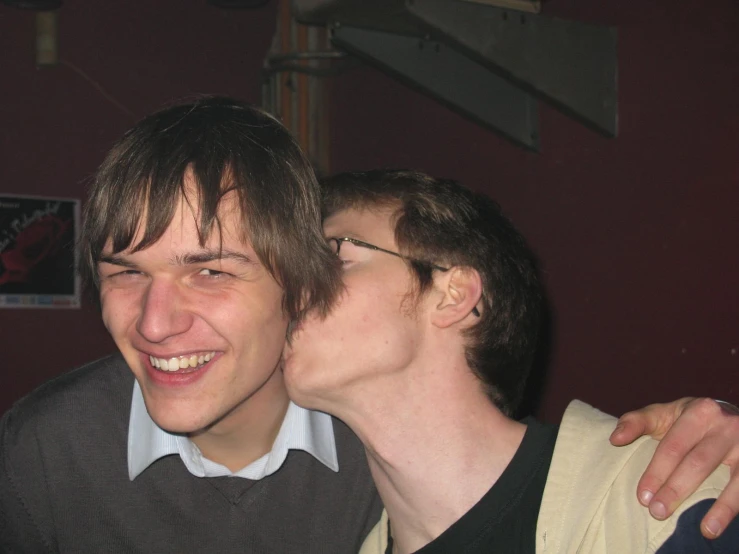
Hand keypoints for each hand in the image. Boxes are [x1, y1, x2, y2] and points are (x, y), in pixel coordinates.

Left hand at [610, 397, 738, 538]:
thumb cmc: (690, 419)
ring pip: (733, 478)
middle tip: (657, 512)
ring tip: (705, 530)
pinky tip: (723, 524)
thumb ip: (637, 422)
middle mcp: (726, 425)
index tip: (642, 497)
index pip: (673, 446)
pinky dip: (735, 507)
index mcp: (699, 410)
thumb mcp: (664, 414)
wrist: (731, 414)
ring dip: (720, 507)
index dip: (656, 472)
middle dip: (676, 490)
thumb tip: (614, 439)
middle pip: (698, 462)